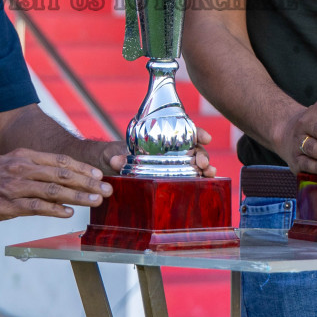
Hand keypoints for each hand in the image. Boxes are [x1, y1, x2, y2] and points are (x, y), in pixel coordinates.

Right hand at [0, 148, 112, 223]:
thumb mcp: (6, 165)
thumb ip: (29, 170)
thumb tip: (54, 180)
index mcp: (22, 156)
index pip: (60, 160)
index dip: (82, 168)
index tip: (99, 175)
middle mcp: (21, 167)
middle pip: (62, 173)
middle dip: (88, 182)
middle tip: (107, 189)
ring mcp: (14, 185)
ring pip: (54, 189)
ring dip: (78, 196)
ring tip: (95, 201)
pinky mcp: (6, 204)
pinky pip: (35, 206)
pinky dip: (54, 210)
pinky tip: (68, 214)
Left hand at [86, 129, 217, 177]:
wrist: (107, 169)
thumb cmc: (111, 156)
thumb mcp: (111, 153)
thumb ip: (114, 155)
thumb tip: (116, 160)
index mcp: (158, 140)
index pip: (182, 132)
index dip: (196, 133)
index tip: (205, 138)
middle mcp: (169, 152)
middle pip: (193, 149)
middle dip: (202, 154)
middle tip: (203, 163)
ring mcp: (172, 166)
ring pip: (194, 164)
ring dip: (205, 168)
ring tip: (209, 174)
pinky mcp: (170, 181)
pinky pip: (188, 180)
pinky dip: (200, 181)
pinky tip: (207, 184)